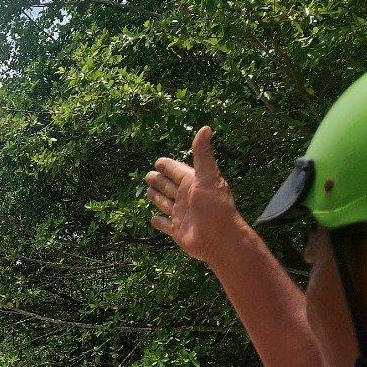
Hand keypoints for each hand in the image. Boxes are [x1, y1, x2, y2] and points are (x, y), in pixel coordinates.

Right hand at [146, 127, 248, 265]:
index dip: (168, 166)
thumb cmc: (214, 206)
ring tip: (149, 192)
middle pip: (170, 186)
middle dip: (159, 180)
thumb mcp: (208, 177)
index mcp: (193, 183)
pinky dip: (159, 222)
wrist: (219, 239)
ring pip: (166, 203)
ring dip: (158, 197)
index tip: (158, 161)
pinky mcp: (178, 231)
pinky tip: (152, 219)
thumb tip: (206, 127)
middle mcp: (187, 198)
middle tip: (147, 176)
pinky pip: (165, 225)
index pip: (178, 171)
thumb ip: (203, 155)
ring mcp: (182, 215)